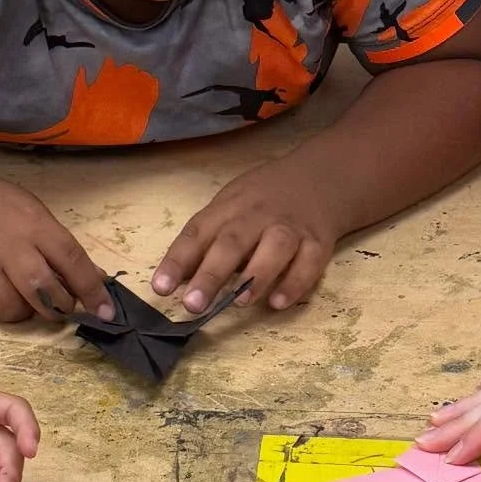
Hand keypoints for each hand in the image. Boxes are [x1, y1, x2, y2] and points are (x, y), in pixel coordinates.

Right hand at [0, 173, 111, 322]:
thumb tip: (96, 279)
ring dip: (22, 310)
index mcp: (33, 224)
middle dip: (58, 307)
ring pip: (11, 310)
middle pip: (42, 291)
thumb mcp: (32, 214)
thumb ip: (61, 248)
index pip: (71, 259)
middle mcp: (6, 244)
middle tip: (58, 306)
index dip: (92, 289)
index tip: (106, 312)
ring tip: (15, 290)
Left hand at [152, 160, 340, 312]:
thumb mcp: (228, 208)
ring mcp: (290, 228)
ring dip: (257, 274)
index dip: (177, 260)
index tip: (160, 287)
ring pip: (275, 247)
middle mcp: (258, 215)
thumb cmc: (262, 199)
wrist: (320, 177)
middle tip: (193, 304)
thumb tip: (172, 279)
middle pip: (233, 242)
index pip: (198, 232)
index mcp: (229, 208)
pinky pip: (309, 262)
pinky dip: (295, 282)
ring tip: (239, 302)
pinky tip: (278, 302)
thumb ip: (203, 243)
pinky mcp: (318, 242)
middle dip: (212, 273)